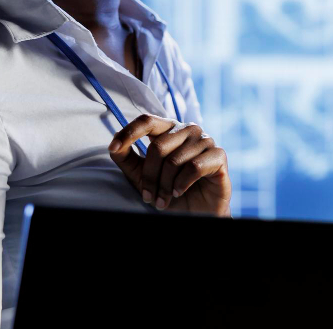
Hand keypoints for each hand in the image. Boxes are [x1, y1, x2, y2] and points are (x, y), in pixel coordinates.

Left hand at [108, 114, 231, 216]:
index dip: (129, 132)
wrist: (197, 211)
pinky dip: (182, 184)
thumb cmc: (170, 190)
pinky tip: (179, 192)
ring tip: (164, 199)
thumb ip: (127, 159)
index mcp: (169, 129)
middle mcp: (188, 129)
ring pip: (175, 160)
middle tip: (149, 197)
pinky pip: (194, 167)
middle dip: (150, 177)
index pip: (147, 120)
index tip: (113, 148)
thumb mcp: (142, 176)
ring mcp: (205, 140)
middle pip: (158, 146)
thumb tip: (114, 146)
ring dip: (164, 186)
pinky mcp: (219, 155)